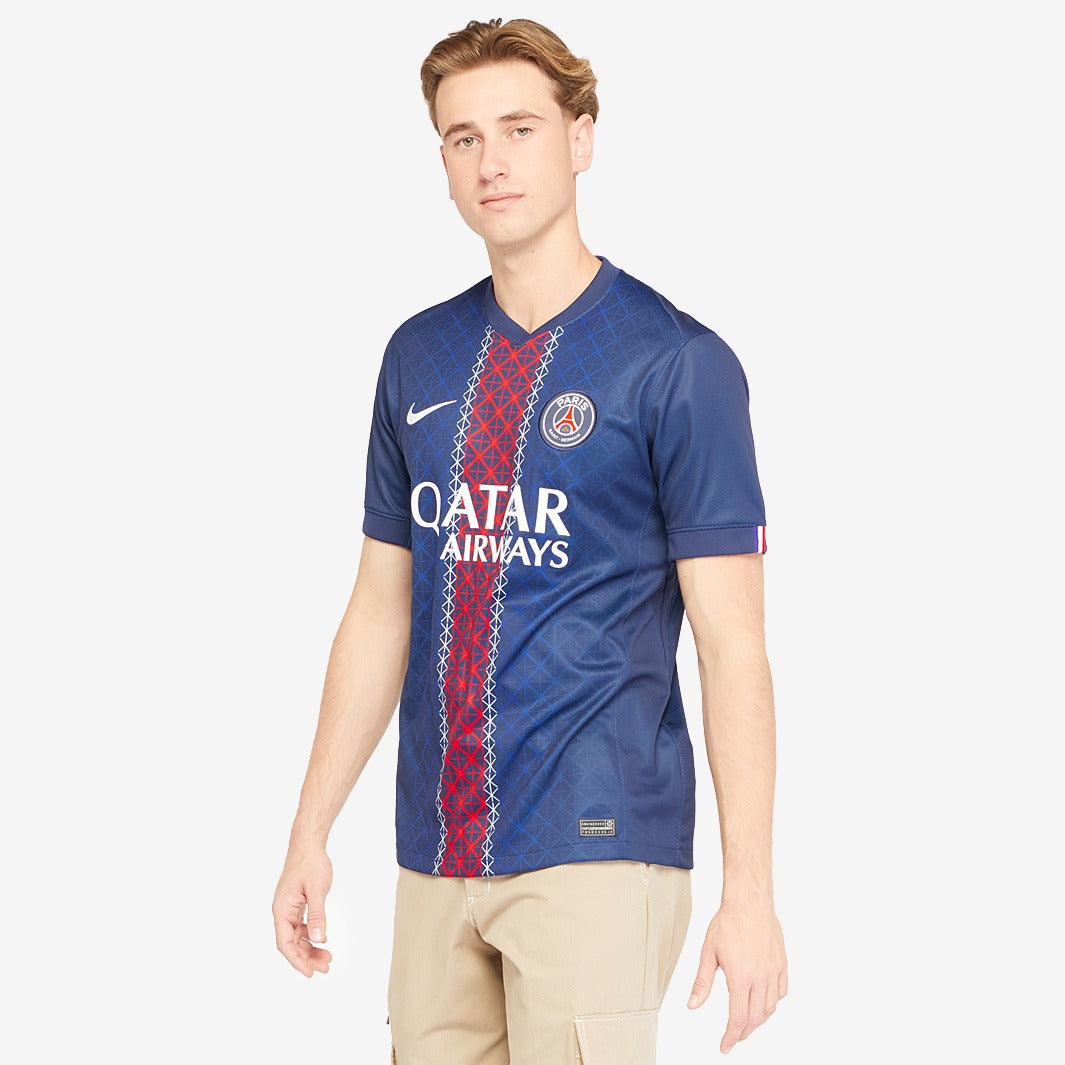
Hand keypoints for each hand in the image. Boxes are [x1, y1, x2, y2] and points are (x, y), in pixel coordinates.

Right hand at [272, 845, 333, 977]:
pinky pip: (301, 926)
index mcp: (282, 909)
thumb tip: (319, 939)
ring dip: (310, 948)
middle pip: (291, 943)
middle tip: (325, 967)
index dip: (296, 960)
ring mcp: (289, 908)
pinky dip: (311, 935)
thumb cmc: (310, 862)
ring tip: (327, 958)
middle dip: (306, 957)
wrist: (308, 844)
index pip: (285, 943)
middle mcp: (282, 911)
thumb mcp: (317, 889)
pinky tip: (322, 940)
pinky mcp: (296, 904)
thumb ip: (318, 915)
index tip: (309, 972)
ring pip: (297, 936)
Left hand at [686, 899, 787, 1052]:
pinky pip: (781, 991)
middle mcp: (760, 977)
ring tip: (747, 1022)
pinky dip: (773, 1002)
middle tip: (734, 1036)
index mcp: (740, 977)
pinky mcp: (781, 963)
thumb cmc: (728, 922)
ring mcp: (773, 971)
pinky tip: (764, 1001)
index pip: (738, 1018)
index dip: (731, 1036)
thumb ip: (702, 982)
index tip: (725, 1046)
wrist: (749, 901)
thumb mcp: (708, 952)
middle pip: (755, 1018)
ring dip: (759, 1020)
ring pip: (770, 1007)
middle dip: (744, 1032)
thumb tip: (693, 1005)